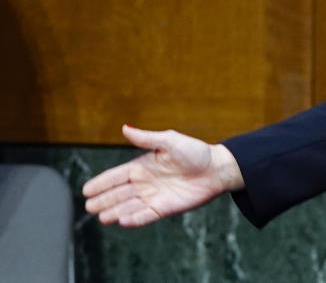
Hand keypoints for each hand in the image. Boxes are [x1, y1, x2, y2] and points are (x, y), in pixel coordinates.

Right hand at [82, 125, 243, 226]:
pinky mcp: (165, 209)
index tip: (86, 190)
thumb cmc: (195, 152)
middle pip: (119, 193)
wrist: (217, 169)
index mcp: (143, 165)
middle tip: (89, 207)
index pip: (117, 175)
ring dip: (115, 211)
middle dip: (103, 200)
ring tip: (101, 217)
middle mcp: (145, 182)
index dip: (101, 182)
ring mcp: (154, 197)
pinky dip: (135, 219)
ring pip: (129, 206)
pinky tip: (123, 221)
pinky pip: (146, 215)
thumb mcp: (170, 141)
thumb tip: (125, 128)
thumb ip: (147, 138)